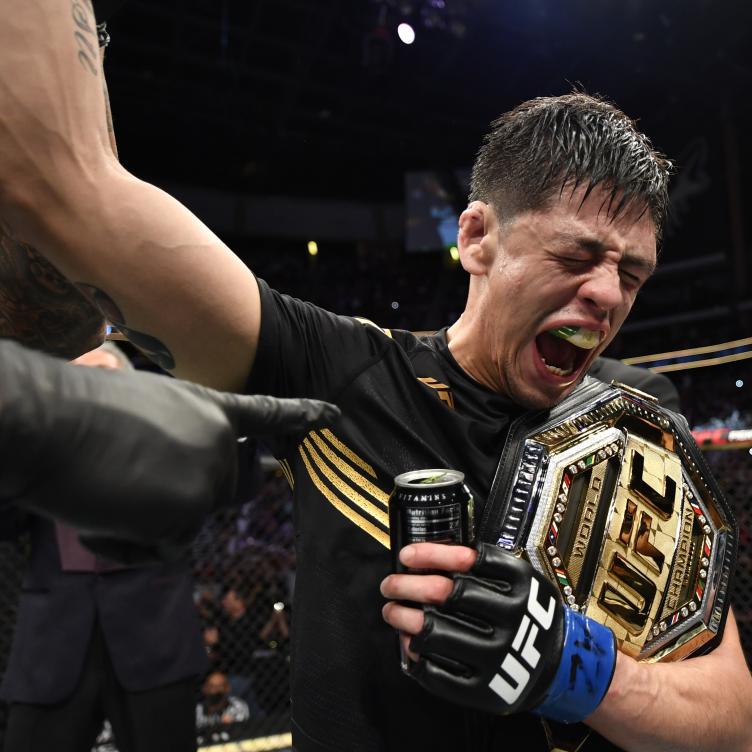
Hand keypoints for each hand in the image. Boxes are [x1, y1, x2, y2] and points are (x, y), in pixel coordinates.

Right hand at [0, 339, 338, 561]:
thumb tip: (187, 484)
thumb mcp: (149, 409)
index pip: (269, 415)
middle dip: (201, 493)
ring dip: (149, 519)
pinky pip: (165, 549)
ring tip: (108, 489)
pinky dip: (132, 544)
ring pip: (191, 521)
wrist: (52, 422)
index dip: (303, 416)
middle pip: (234, 487)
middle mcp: (220, 447)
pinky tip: (103, 516)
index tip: (334, 416)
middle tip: (150, 482)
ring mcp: (205, 483)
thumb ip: (182, 440)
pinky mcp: (182, 518)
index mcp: (211, 411)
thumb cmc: (84, 409)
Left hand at [381, 542, 616, 722]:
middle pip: (446, 593)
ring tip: (392, 611)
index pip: (469, 560)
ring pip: (435, 631)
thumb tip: (426, 557)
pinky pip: (437, 672)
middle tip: (390, 584)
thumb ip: (482, 564)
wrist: (560, 663)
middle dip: (408, 585)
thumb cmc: (528, 612)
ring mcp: (499, 655)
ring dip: (403, 618)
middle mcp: (512, 618)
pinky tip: (408, 642)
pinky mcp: (485, 689)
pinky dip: (415, 653)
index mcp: (521, 584)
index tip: (407, 554)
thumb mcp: (520, 578)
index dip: (432, 554)